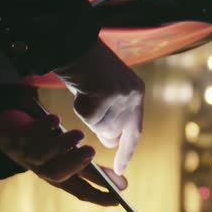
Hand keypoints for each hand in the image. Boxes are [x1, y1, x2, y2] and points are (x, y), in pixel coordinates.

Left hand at [0, 110, 127, 205]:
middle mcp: (44, 168)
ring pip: (43, 154)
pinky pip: (31, 131)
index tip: (118, 197)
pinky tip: (56, 119)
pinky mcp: (21, 136)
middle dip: (76, 165)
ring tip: (79, 134)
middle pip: (58, 175)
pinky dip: (44, 126)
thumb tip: (121, 179)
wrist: (11, 132)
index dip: (98, 196)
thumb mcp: (69, 157)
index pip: (81, 191)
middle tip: (93, 152)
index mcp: (59, 176)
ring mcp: (31, 153)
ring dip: (61, 145)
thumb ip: (89, 166)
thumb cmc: (48, 144)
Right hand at [53, 39, 144, 174]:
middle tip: (89, 104)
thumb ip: (112, 115)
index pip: (135, 131)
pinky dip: (79, 107)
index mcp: (136, 92)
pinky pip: (88, 118)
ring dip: (88, 115)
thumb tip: (111, 141)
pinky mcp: (108, 95)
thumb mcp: (104, 91)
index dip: (128, 150)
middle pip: (114, 133)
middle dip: (99, 127)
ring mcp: (122, 95)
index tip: (122, 169)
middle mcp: (134, 95)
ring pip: (100, 128)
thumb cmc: (85, 66)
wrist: (75, 41)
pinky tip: (82, 89)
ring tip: (86, 91)